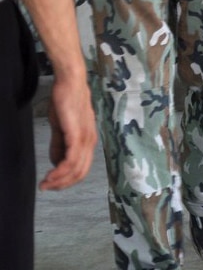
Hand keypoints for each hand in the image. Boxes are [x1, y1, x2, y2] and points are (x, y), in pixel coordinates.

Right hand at [40, 74, 96, 190]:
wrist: (70, 82)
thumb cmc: (66, 101)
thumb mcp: (61, 126)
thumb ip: (60, 144)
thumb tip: (56, 163)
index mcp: (88, 140)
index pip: (82, 168)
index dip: (67, 180)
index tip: (51, 184)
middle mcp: (90, 141)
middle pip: (80, 173)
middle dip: (62, 184)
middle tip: (46, 187)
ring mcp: (86, 137)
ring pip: (76, 169)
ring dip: (59, 180)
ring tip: (44, 183)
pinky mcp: (77, 133)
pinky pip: (72, 159)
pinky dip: (60, 171)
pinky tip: (50, 175)